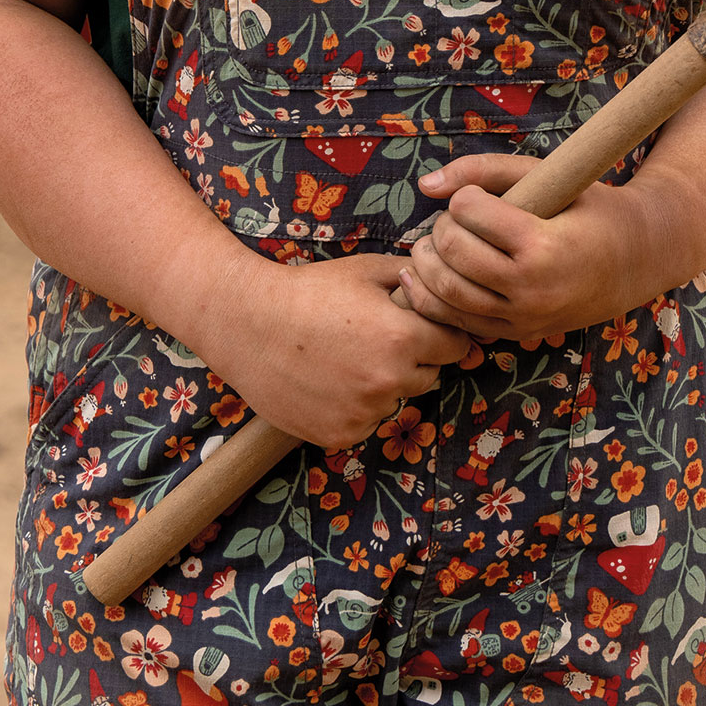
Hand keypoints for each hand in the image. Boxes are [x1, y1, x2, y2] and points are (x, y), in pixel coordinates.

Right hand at [192, 248, 476, 451]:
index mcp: (403, 338)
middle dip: (413, 359)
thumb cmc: (308, 291)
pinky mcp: (341, 435)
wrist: (249, 326)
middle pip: (429, 375)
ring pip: (396, 400)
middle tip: (373, 339)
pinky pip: (366, 422)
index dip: (441, 333)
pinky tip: (328, 382)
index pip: (456, 346)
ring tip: (344, 358)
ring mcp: (365, 413)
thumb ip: (412, 277)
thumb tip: (446, 285)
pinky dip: (356, 407)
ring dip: (383, 385)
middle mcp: (390, 382)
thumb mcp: (364, 269)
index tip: (421, 326)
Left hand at [398, 156, 671, 348]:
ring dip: (428, 264)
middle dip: (441, 229)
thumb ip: (485, 170)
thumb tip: (425, 185)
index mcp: (542, 246)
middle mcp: (532, 289)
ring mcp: (524, 318)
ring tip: (434, 244)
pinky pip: (458, 323)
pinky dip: (432, 299)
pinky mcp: (517, 334)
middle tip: (454, 219)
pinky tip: (427, 276)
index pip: (469, 213)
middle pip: (453, 254)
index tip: (478, 197)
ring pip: (447, 295)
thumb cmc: (590, 209)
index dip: (466, 198)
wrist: (637, 260)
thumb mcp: (547, 176)